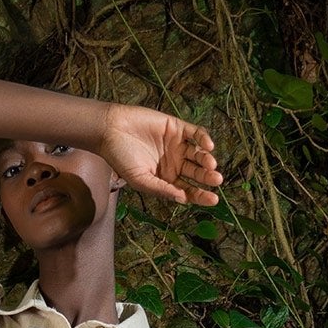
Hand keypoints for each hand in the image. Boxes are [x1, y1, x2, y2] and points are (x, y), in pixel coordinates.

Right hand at [97, 101, 223, 206]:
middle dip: (207, 177)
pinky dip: (203, 138)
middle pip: (196, 173)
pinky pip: (195, 133)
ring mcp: (176, 145)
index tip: (213, 200)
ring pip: (198, 154)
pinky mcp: (176, 127)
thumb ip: (162, 189)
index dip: (201, 196)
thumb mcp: (141, 180)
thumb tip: (183, 199)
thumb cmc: (121, 158)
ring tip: (210, 164)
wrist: (111, 130)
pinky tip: (208, 146)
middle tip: (216, 180)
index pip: (188, 190)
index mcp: (167, 179)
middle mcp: (174, 163)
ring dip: (206, 159)